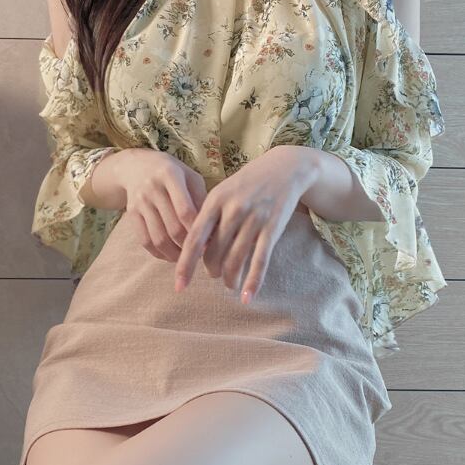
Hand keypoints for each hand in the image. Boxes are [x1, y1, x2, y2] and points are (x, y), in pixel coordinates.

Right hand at [118, 148, 207, 261]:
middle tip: (201, 253)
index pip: (185, 211)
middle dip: (189, 246)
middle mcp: (152, 188)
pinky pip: (145, 241)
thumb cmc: (174, 174)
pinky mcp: (132, 214)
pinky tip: (171, 255)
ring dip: (175, 254)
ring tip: (187, 257)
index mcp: (170, 175)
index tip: (210, 242)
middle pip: (173, 228)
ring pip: (158, 239)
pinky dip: (159, 253)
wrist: (138, 166)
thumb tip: (213, 230)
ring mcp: (140, 202)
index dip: (198, 231)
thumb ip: (201, 199)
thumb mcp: (190, 177)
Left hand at [174, 146, 317, 303]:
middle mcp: (233, 210)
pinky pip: (260, 260)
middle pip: (214, 253)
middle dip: (211, 270)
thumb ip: (208, 217)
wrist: (284, 168)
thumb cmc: (247, 184)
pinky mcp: (273, 228)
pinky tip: (247, 297)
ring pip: (235, 259)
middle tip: (213, 274)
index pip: (194, 239)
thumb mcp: (222, 192)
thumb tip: (196, 251)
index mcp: (215, 200)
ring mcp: (254, 219)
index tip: (179, 285)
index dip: (185, 265)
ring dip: (229, 278)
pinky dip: (253, 281)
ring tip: (228, 284)